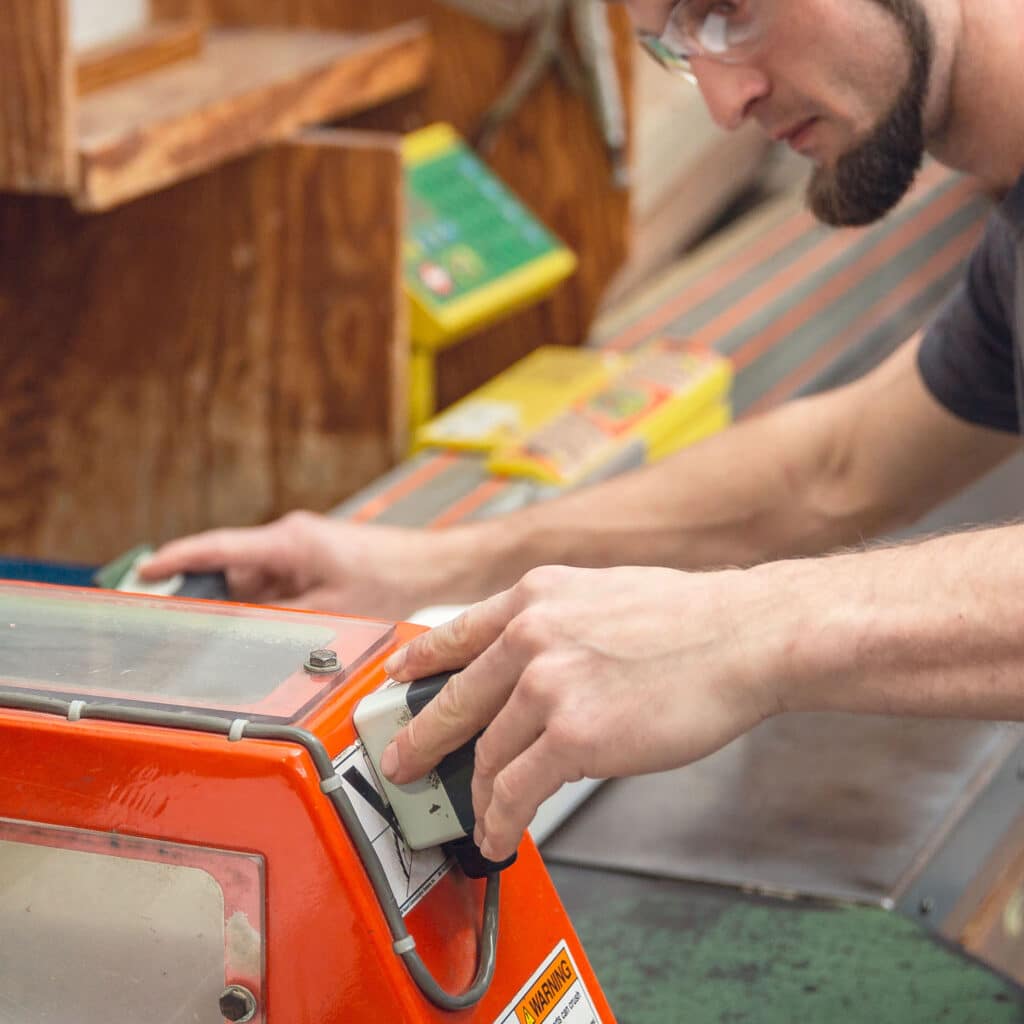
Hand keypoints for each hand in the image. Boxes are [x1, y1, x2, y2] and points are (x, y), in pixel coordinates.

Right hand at [139, 511, 471, 618]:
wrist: (432, 567)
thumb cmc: (390, 579)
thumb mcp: (331, 610)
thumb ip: (281, 619)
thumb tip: (243, 634)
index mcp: (288, 542)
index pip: (218, 548)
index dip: (176, 560)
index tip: (143, 571)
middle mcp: (289, 540)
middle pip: (230, 568)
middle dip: (204, 594)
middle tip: (172, 623)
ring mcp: (301, 550)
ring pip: (252, 579)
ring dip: (238, 604)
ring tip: (216, 634)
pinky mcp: (314, 562)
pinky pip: (274, 583)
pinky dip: (261, 604)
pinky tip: (257, 629)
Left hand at [381, 564, 783, 860]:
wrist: (746, 635)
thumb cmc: (690, 618)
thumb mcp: (603, 593)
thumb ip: (555, 623)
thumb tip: (527, 662)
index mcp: (535, 597)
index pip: (455, 634)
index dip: (419, 663)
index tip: (398, 680)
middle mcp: (530, 635)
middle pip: (455, 700)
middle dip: (421, 740)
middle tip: (403, 763)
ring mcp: (548, 684)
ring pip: (487, 753)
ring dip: (474, 794)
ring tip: (472, 814)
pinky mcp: (574, 735)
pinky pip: (516, 790)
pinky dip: (500, 819)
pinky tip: (499, 831)